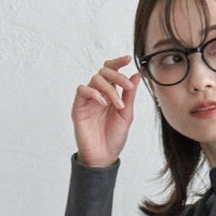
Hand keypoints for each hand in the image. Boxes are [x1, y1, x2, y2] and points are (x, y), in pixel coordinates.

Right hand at [72, 54, 141, 168]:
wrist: (104, 157)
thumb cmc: (114, 138)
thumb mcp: (126, 115)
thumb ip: (129, 95)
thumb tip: (137, 74)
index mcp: (111, 94)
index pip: (112, 72)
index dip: (118, 63)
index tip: (129, 59)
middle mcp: (99, 94)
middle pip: (104, 72)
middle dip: (117, 76)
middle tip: (127, 87)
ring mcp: (88, 100)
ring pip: (95, 80)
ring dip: (109, 89)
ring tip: (117, 104)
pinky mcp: (78, 107)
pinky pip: (82, 90)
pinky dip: (94, 93)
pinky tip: (102, 103)